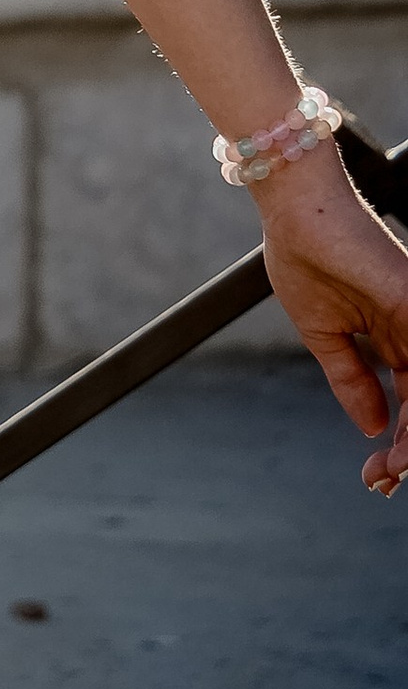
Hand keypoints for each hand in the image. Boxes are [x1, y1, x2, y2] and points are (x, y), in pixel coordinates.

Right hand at [255, 153, 407, 494]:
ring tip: (392, 468)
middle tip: (382, 481)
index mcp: (393, 335)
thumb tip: (373, 429)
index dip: (399, 445)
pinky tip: (404, 437)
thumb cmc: (302, 253)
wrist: (292, 207)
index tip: (375, 477)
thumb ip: (350, 379)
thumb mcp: (322, 331)